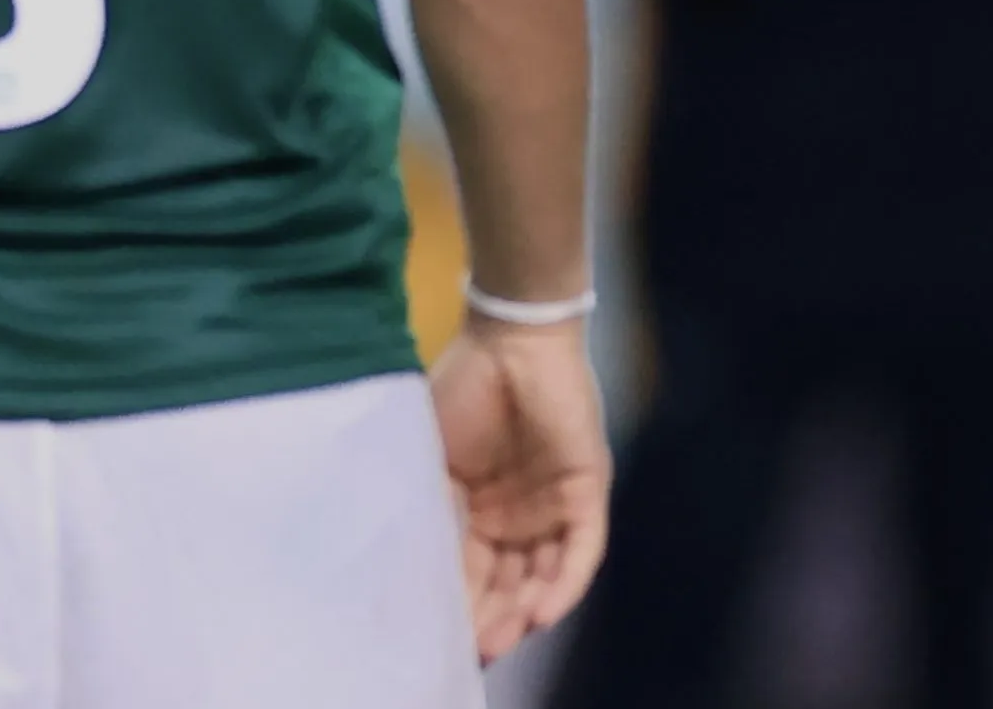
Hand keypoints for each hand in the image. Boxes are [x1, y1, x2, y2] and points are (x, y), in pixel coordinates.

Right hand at [429, 318, 611, 662]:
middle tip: (471, 651)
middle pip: (508, 581)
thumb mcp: (430, 457)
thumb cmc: (461, 388)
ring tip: (501, 640)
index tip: (438, 637)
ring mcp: (554, 506)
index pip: (470, 567)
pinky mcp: (586, 494)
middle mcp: (518, 515)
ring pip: (543, 575)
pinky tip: (541, 613)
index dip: (457, 603)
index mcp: (477, 506)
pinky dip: (563, 585)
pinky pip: (580, 552)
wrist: (509, 340)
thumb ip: (429, 504)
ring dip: (524, 611)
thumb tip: (405, 561)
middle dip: (491, 619)